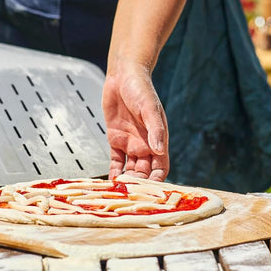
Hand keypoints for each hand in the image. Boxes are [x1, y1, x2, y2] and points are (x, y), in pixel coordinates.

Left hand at [102, 61, 168, 180]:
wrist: (123, 76)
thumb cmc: (141, 89)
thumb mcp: (149, 108)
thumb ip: (155, 129)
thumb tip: (160, 150)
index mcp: (157, 139)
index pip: (160, 167)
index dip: (157, 180)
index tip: (150, 190)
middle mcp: (145, 145)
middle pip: (144, 172)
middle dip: (139, 184)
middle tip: (130, 195)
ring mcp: (130, 143)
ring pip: (130, 169)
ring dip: (126, 180)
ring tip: (119, 192)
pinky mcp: (116, 140)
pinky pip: (115, 161)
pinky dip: (113, 171)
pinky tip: (110, 181)